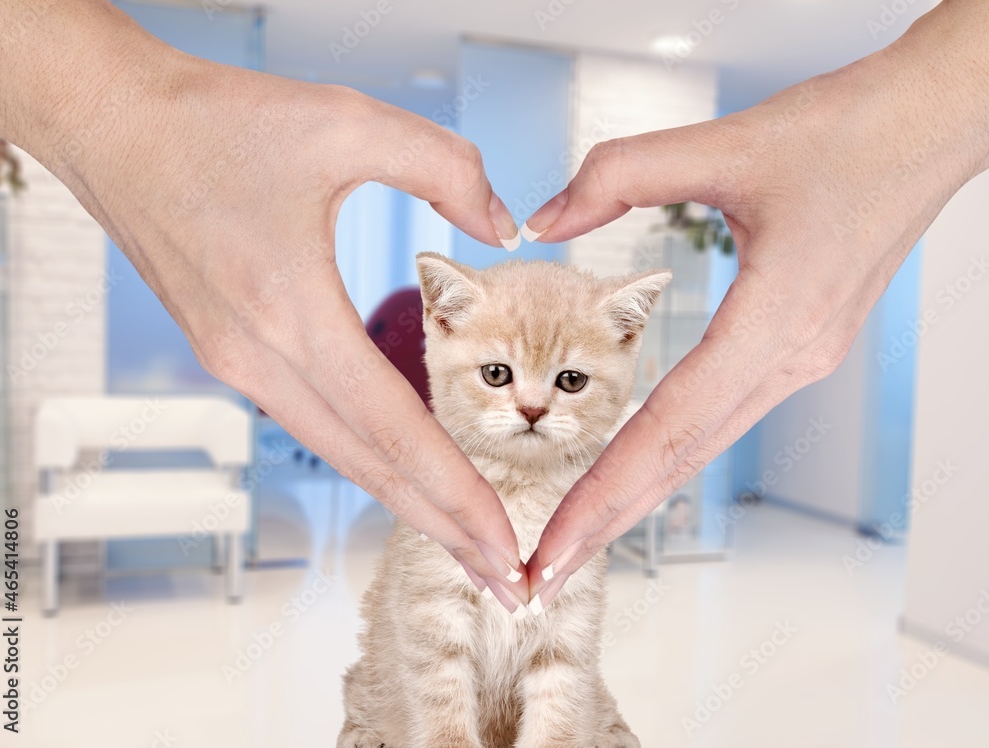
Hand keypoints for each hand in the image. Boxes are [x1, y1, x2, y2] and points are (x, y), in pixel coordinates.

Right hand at [0, 1, 527, 604]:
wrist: (111, 126)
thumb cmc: (214, 120)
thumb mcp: (347, 119)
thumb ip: (445, 169)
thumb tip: (505, 228)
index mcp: (291, 312)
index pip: (394, 429)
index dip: (458, 492)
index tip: (507, 543)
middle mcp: (260, 359)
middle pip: (369, 468)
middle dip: (444, 528)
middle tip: (506, 582)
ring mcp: (239, 365)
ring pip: (341, 454)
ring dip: (408, 501)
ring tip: (468, 541)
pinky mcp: (232, 354)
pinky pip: (313, 423)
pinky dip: (369, 458)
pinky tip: (404, 470)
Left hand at [524, 0, 988, 608]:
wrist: (937, 123)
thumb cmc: (852, 132)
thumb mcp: (724, 144)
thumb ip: (619, 175)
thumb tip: (544, 218)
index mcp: (773, 324)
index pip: (666, 431)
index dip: (601, 495)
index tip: (551, 545)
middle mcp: (788, 359)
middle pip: (680, 460)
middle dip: (607, 521)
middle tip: (543, 574)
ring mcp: (798, 358)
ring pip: (701, 446)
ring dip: (636, 494)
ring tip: (576, 536)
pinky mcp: (797, 343)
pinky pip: (720, 413)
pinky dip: (669, 450)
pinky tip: (636, 466)